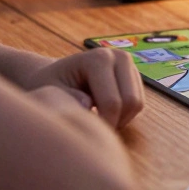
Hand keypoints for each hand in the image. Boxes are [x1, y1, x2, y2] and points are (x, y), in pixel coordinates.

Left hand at [21, 48, 144, 128]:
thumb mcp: (50, 92)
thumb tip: (87, 105)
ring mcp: (129, 64)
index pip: (112, 102)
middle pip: (132, 102)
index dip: (102, 125)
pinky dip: (124, 115)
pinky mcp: (134, 74)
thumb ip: (67, 98)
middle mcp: (119, 56)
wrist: (57, 74)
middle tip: (93, 130)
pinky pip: (139, 103)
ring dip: (121, 120)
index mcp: (98, 58)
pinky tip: (104, 114)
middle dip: (115, 122)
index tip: (85, 133)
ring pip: (138, 104)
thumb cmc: (50, 84)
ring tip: (97, 121)